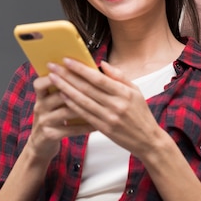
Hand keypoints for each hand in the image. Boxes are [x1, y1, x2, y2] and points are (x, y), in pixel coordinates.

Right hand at [28, 74, 94, 161]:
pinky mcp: (51, 135)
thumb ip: (64, 87)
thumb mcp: (52, 101)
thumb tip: (82, 70)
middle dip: (77, 87)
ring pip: (66, 111)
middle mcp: (40, 106)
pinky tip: (97, 124)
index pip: (42, 81)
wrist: (41, 144)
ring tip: (100, 104)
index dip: (56, 74)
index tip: (71, 65)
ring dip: (84, 107)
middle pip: (59, 93)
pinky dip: (85, 126)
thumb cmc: (53, 118)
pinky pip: (71, 129)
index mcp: (41, 95)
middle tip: (96, 84)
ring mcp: (44, 121)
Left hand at [47, 59, 162, 159]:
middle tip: (53, 67)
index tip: (66, 60)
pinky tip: (62, 96)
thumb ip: (119, 76)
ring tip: (53, 79)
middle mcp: (115, 104)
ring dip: (65, 89)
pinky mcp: (103, 128)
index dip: (80, 69)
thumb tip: (102, 64)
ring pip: (82, 101)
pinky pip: (84, 114)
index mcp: (124, 93)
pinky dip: (72, 104)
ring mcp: (108, 117)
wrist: (147, 140)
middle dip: (67, 76)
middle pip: (86, 88)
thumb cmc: (141, 113)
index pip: (98, 78)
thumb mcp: (136, 91)